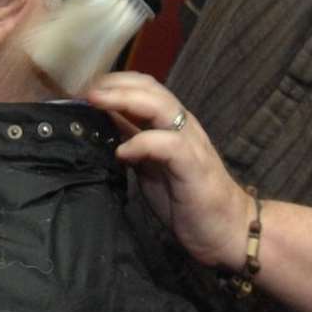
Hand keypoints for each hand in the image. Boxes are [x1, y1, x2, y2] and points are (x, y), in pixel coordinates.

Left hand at [86, 72, 253, 269]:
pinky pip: (168, 144)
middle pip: (149, 88)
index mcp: (172, 123)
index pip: (143, 87)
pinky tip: (122, 151)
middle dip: (114, 84)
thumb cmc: (187, 199)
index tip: (84, 88)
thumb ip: (133, 141)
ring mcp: (190, 142)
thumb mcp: (150, 165)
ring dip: (124, 100)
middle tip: (85, 90)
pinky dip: (142, 143)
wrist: (227, 229)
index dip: (113, 82)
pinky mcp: (194, 165)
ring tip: (97, 103)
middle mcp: (183, 125)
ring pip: (160, 106)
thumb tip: (104, 122)